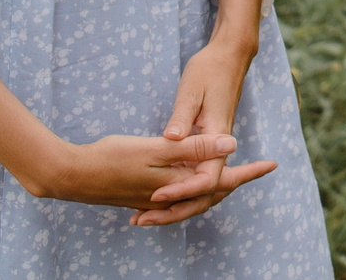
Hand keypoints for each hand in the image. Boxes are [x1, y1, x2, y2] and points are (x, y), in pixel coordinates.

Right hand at [23, 131, 270, 214]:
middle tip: (258, 169)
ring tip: (231, 174)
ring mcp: (154, 200)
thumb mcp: (157, 148)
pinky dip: (189, 190)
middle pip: (211, 192)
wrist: (71, 175)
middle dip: (235, 182)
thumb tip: (232, 144)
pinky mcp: (141, 198)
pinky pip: (175, 198)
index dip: (250, 172)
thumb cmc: (112, 157)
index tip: (273, 164)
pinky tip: (187, 181)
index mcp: (179, 183)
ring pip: (193, 196)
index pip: (223, 179)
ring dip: (212, 186)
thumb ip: (194, 148)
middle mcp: (169, 197)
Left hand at [127, 36, 268, 226]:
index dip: (182, 190)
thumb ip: (182, 118)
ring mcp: (214, 147)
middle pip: (205, 193)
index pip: (207, 178)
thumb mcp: (192, 91)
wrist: (230, 57)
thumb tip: (171, 139)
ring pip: (201, 189)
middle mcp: (218, 147)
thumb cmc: (210, 70)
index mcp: (217, 136)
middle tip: (141, 221)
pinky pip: (196, 176)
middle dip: (175, 211)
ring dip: (176, 206)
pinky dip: (179, 192)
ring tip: (143, 217)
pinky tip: (155, 196)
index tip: (156, 194)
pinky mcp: (207, 144)